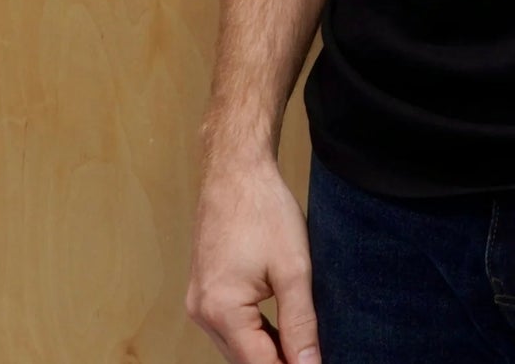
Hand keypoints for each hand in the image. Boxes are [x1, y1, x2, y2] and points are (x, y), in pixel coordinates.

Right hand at [186, 149, 320, 363]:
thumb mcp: (293, 269)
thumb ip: (301, 323)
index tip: (315, 363)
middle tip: (313, 354)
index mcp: (221, 311)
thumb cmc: (263, 210)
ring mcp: (198, 302)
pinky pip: (229, 326)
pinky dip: (254, 332)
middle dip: (279, 361)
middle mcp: (202, 313)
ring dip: (266, 350)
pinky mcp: (203, 290)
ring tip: (302, 342)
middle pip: (245, 359)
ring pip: (236, 346)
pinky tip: (280, 327)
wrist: (236, 170)